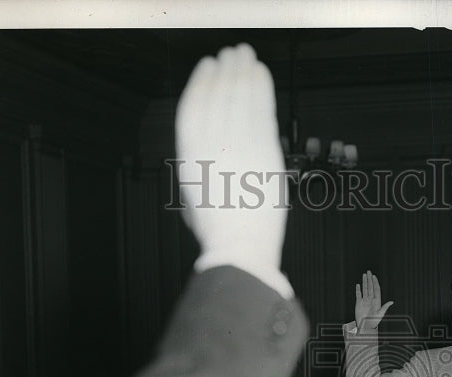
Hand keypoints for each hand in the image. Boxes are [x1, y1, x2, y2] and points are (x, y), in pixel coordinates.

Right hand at [176, 44, 286, 274]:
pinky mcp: (263, 150)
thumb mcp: (193, 193)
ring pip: (240, 96)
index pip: (193, 105)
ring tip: (247, 56)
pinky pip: (261, 109)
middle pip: (218, 94)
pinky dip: (261, 87)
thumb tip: (210, 148)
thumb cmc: (218, 230)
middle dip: (227, 69)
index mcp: (188, 154)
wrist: (239, 247)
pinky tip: (261, 74)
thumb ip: (200, 164)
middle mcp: (210, 143)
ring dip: (244, 71)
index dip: (200, 81)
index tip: (208, 66)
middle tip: (234, 53)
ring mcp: (238, 145)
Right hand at [354, 271, 393, 333]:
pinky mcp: (359, 303)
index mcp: (376, 301)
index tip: (374, 276)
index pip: (376, 289)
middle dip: (369, 279)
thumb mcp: (380, 315)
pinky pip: (358, 295)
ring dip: (364, 282)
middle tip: (369, 272)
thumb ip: (385, 307)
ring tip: (364, 275)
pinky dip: (358, 289)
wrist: (365, 326)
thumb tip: (392, 302)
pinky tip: (358, 285)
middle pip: (370, 287)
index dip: (375, 282)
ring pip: (365, 289)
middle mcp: (371, 299)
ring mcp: (365, 301)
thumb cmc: (374, 322)